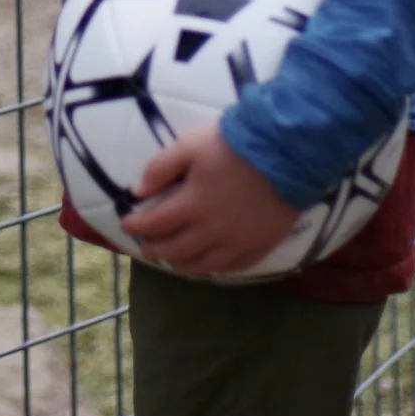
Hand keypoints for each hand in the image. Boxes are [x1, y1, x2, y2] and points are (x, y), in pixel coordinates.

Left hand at [119, 121, 299, 276]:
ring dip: (182, 265)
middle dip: (156, 250)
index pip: (155, 223)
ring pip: (203, 265)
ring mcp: (238, 242)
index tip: (126, 225)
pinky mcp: (261, 245)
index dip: (137, 226)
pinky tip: (209, 268)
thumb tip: (137, 191)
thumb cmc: (235, 145)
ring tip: (171, 263)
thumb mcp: (190, 145)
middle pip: (176, 248)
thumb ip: (161, 168)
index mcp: (192, 205)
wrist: (287, 152)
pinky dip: (215, 270)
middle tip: (145, 250)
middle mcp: (212, 231)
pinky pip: (233, 268)